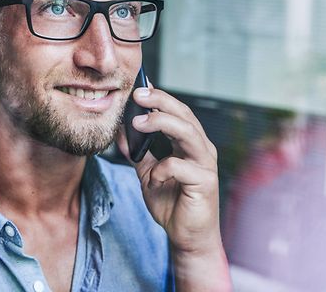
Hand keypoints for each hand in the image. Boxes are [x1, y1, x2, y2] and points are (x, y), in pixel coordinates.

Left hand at [118, 84, 230, 289]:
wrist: (187, 237)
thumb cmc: (172, 203)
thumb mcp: (148, 174)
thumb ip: (138, 153)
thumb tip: (120, 131)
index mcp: (190, 144)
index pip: (178, 112)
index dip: (160, 98)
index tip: (138, 89)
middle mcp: (201, 149)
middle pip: (185, 115)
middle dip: (161, 101)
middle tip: (138, 94)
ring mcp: (205, 165)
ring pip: (187, 132)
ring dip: (161, 123)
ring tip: (138, 122)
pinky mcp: (205, 182)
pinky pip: (180, 166)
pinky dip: (161, 169)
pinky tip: (153, 180)